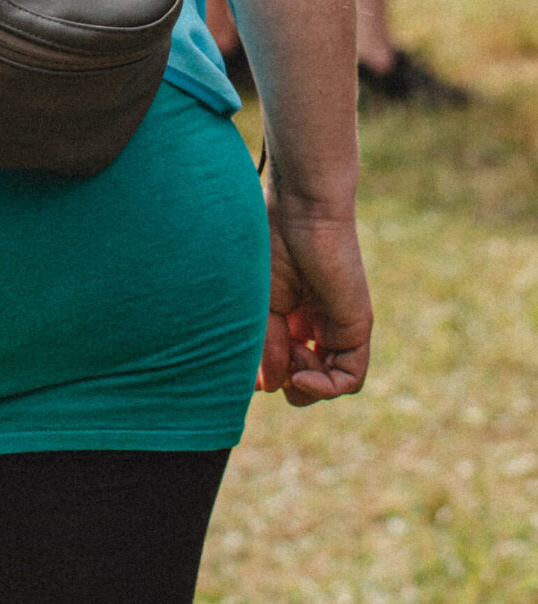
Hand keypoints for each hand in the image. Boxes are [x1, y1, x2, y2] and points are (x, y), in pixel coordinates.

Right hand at [258, 203, 371, 406]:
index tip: (248, 363)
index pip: (283, 364)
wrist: (302, 214)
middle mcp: (314, 326)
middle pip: (305, 379)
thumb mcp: (260, 309)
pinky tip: (300, 372)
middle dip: (286, 383)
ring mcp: (337, 329)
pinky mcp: (355, 330)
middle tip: (273, 362)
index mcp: (289, 316)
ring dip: (304, 387)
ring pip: (328, 384)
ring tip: (290, 359)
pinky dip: (324, 388)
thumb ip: (268, 349)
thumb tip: (270, 388)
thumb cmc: (271, 248)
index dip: (267, 375)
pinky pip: (349, 379)